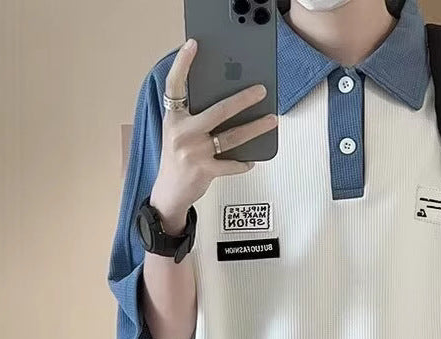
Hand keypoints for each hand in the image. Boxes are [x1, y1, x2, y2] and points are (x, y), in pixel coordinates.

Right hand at [150, 38, 278, 229]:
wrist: (168, 192)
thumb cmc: (177, 159)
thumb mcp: (178, 133)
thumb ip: (194, 117)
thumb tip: (227, 101)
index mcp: (173, 118)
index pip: (175, 85)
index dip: (183, 64)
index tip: (192, 45)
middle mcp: (181, 132)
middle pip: (218, 110)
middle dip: (243, 99)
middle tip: (261, 91)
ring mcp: (193, 152)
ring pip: (231, 136)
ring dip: (255, 128)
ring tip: (272, 120)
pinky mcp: (204, 171)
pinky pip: (231, 164)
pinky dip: (243, 163)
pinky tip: (253, 160)